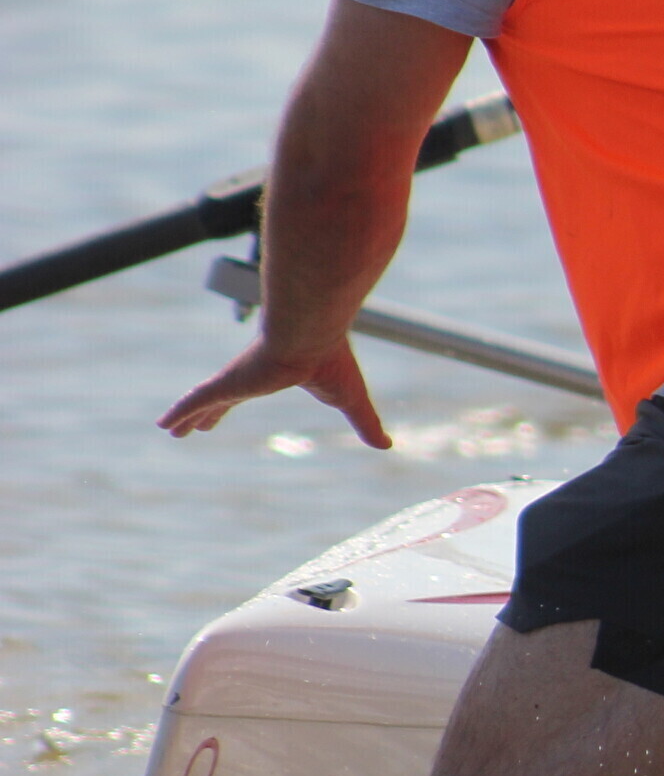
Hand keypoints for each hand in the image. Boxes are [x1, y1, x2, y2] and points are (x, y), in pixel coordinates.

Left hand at [161, 334, 390, 448]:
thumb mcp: (352, 400)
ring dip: (186, 416)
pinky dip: (178, 413)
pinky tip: (163, 425)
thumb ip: (365, 423)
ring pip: (202, 402)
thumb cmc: (331, 359)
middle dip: (208, 413)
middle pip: (221, 399)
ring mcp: (233, 379)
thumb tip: (387, 445)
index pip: (247, 393)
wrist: (311, 331)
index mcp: (272, 376)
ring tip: (169, 430)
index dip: (234, 406)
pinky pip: (194, 400)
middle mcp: (247, 377)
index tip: (223, 415)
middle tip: (195, 426)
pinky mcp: (225, 381)